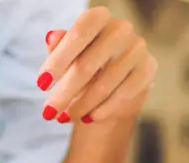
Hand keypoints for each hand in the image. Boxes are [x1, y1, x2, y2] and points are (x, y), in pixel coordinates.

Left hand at [37, 7, 156, 123]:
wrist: (116, 80)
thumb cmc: (85, 62)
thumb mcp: (68, 55)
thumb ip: (59, 47)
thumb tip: (50, 37)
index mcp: (98, 18)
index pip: (77, 35)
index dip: (57, 61)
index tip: (41, 84)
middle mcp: (120, 29)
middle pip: (87, 65)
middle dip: (64, 93)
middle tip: (48, 113)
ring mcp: (137, 48)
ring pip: (104, 84)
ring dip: (80, 105)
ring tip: (63, 118)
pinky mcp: (147, 69)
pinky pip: (124, 94)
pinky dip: (103, 109)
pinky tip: (86, 119)